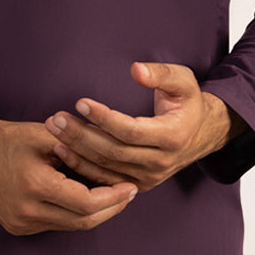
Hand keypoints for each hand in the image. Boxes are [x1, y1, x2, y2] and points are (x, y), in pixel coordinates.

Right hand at [0, 112, 137, 235]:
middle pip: (82, 221)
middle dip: (110, 208)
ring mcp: (20, 223)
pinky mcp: (17, 227)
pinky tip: (86, 199)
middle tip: (128, 193)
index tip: (130, 187)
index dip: (113, 197)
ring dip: (94, 212)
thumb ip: (79, 147)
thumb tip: (115, 157)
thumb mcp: (46, 134)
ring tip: (113, 195)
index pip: (86, 203)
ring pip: (70, 225)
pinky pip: (55, 224)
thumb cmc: (9, 137)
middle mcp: (27, 211)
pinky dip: (74, 214)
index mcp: (35, 185)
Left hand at [44, 62, 243, 191]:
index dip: (104, 118)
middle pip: (113, 152)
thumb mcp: (182, 80)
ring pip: (106, 168)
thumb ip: (160, 73)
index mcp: (172, 136)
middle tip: (56, 118)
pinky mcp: (137, 184)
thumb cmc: (187, 101)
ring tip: (53, 131)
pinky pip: (106, 179)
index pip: (130, 130)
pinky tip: (62, 151)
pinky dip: (82, 167)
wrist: (200, 133)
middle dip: (81, 135)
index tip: (80, 102)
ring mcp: (148, 177)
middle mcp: (160, 162)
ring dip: (76, 151)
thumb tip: (135, 70)